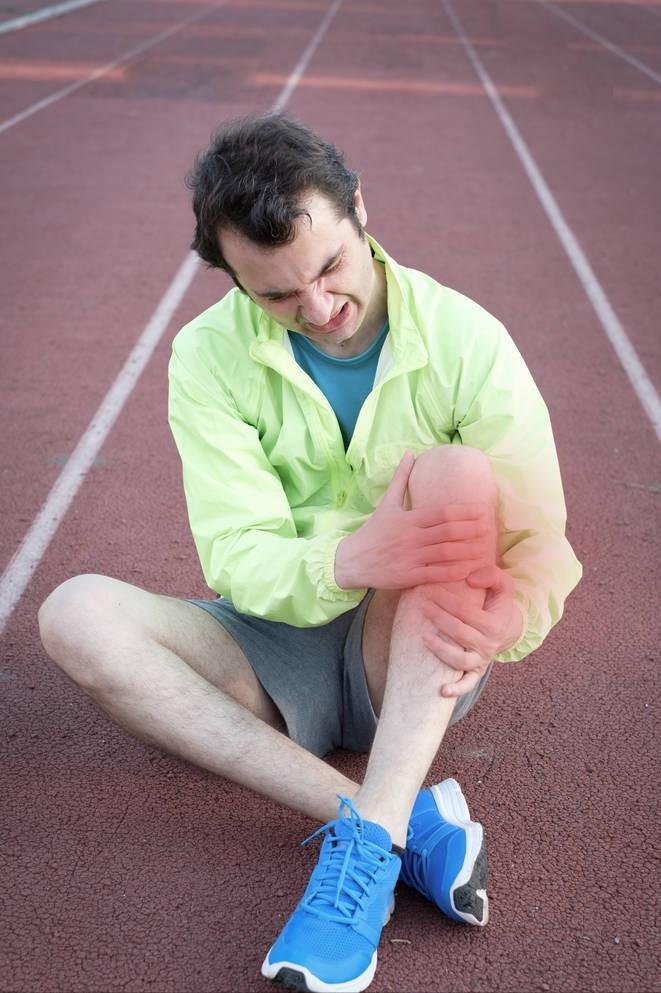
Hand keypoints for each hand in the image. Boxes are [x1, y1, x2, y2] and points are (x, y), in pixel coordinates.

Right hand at [335, 452, 492, 590]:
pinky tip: (467, 569)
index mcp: (408, 518)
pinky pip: (434, 574)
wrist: (351, 560)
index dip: (464, 511)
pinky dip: (452, 572)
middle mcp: (411, 537)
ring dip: (466, 550)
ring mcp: (410, 557)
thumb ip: (400, 479)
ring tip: (484, 548)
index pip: (441, 512)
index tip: (481, 510)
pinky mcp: (408, 575)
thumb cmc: (373, 531)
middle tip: (489, 528)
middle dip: (471, 530)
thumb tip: (409, 454)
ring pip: (444, 553)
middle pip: (447, 532)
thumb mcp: (386, 504)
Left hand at [420, 565, 522, 697]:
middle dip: (439, 618)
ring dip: (441, 650)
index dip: (447, 601)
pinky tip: (441, 691)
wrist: (510, 628)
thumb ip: (490, 574)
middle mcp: (488, 644)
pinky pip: (467, 684)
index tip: (431, 591)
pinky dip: (456, 690)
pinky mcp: (476, 671)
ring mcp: (482, 660)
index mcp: (494, 624)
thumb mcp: (503, 584)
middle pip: (460, 633)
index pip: (466, 612)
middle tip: (422, 606)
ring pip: (460, 660)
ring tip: (423, 637)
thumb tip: (470, 579)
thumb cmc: (499, 603)